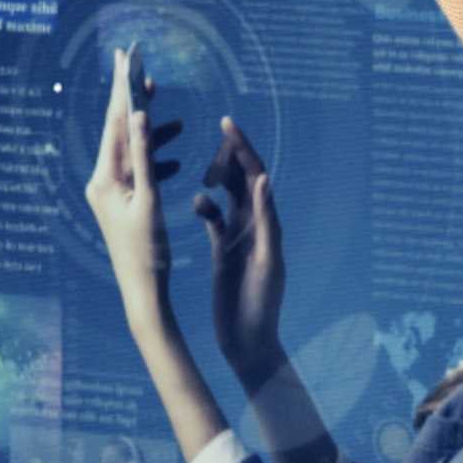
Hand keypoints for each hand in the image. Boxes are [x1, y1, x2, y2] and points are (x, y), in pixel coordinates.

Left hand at [80, 47, 177, 305]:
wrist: (143, 290)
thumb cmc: (148, 250)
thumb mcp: (150, 199)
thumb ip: (145, 156)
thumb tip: (139, 116)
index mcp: (104, 178)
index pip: (114, 123)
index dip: (122, 88)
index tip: (125, 57)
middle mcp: (101, 181)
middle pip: (117, 131)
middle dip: (131, 100)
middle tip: (140, 66)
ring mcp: (110, 192)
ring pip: (130, 150)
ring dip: (151, 134)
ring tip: (173, 118)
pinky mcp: (121, 202)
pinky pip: (136, 170)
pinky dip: (154, 159)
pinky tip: (173, 159)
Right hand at [190, 116, 291, 384]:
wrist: (249, 339)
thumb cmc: (262, 304)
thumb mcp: (266, 261)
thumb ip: (266, 221)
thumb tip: (264, 180)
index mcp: (267, 223)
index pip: (257, 176)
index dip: (243, 148)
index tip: (227, 123)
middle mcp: (255, 225)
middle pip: (244, 179)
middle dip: (230, 155)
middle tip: (214, 137)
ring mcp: (238, 237)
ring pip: (228, 196)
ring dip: (217, 178)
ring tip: (204, 170)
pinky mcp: (223, 251)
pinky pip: (214, 220)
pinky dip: (205, 207)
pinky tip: (195, 201)